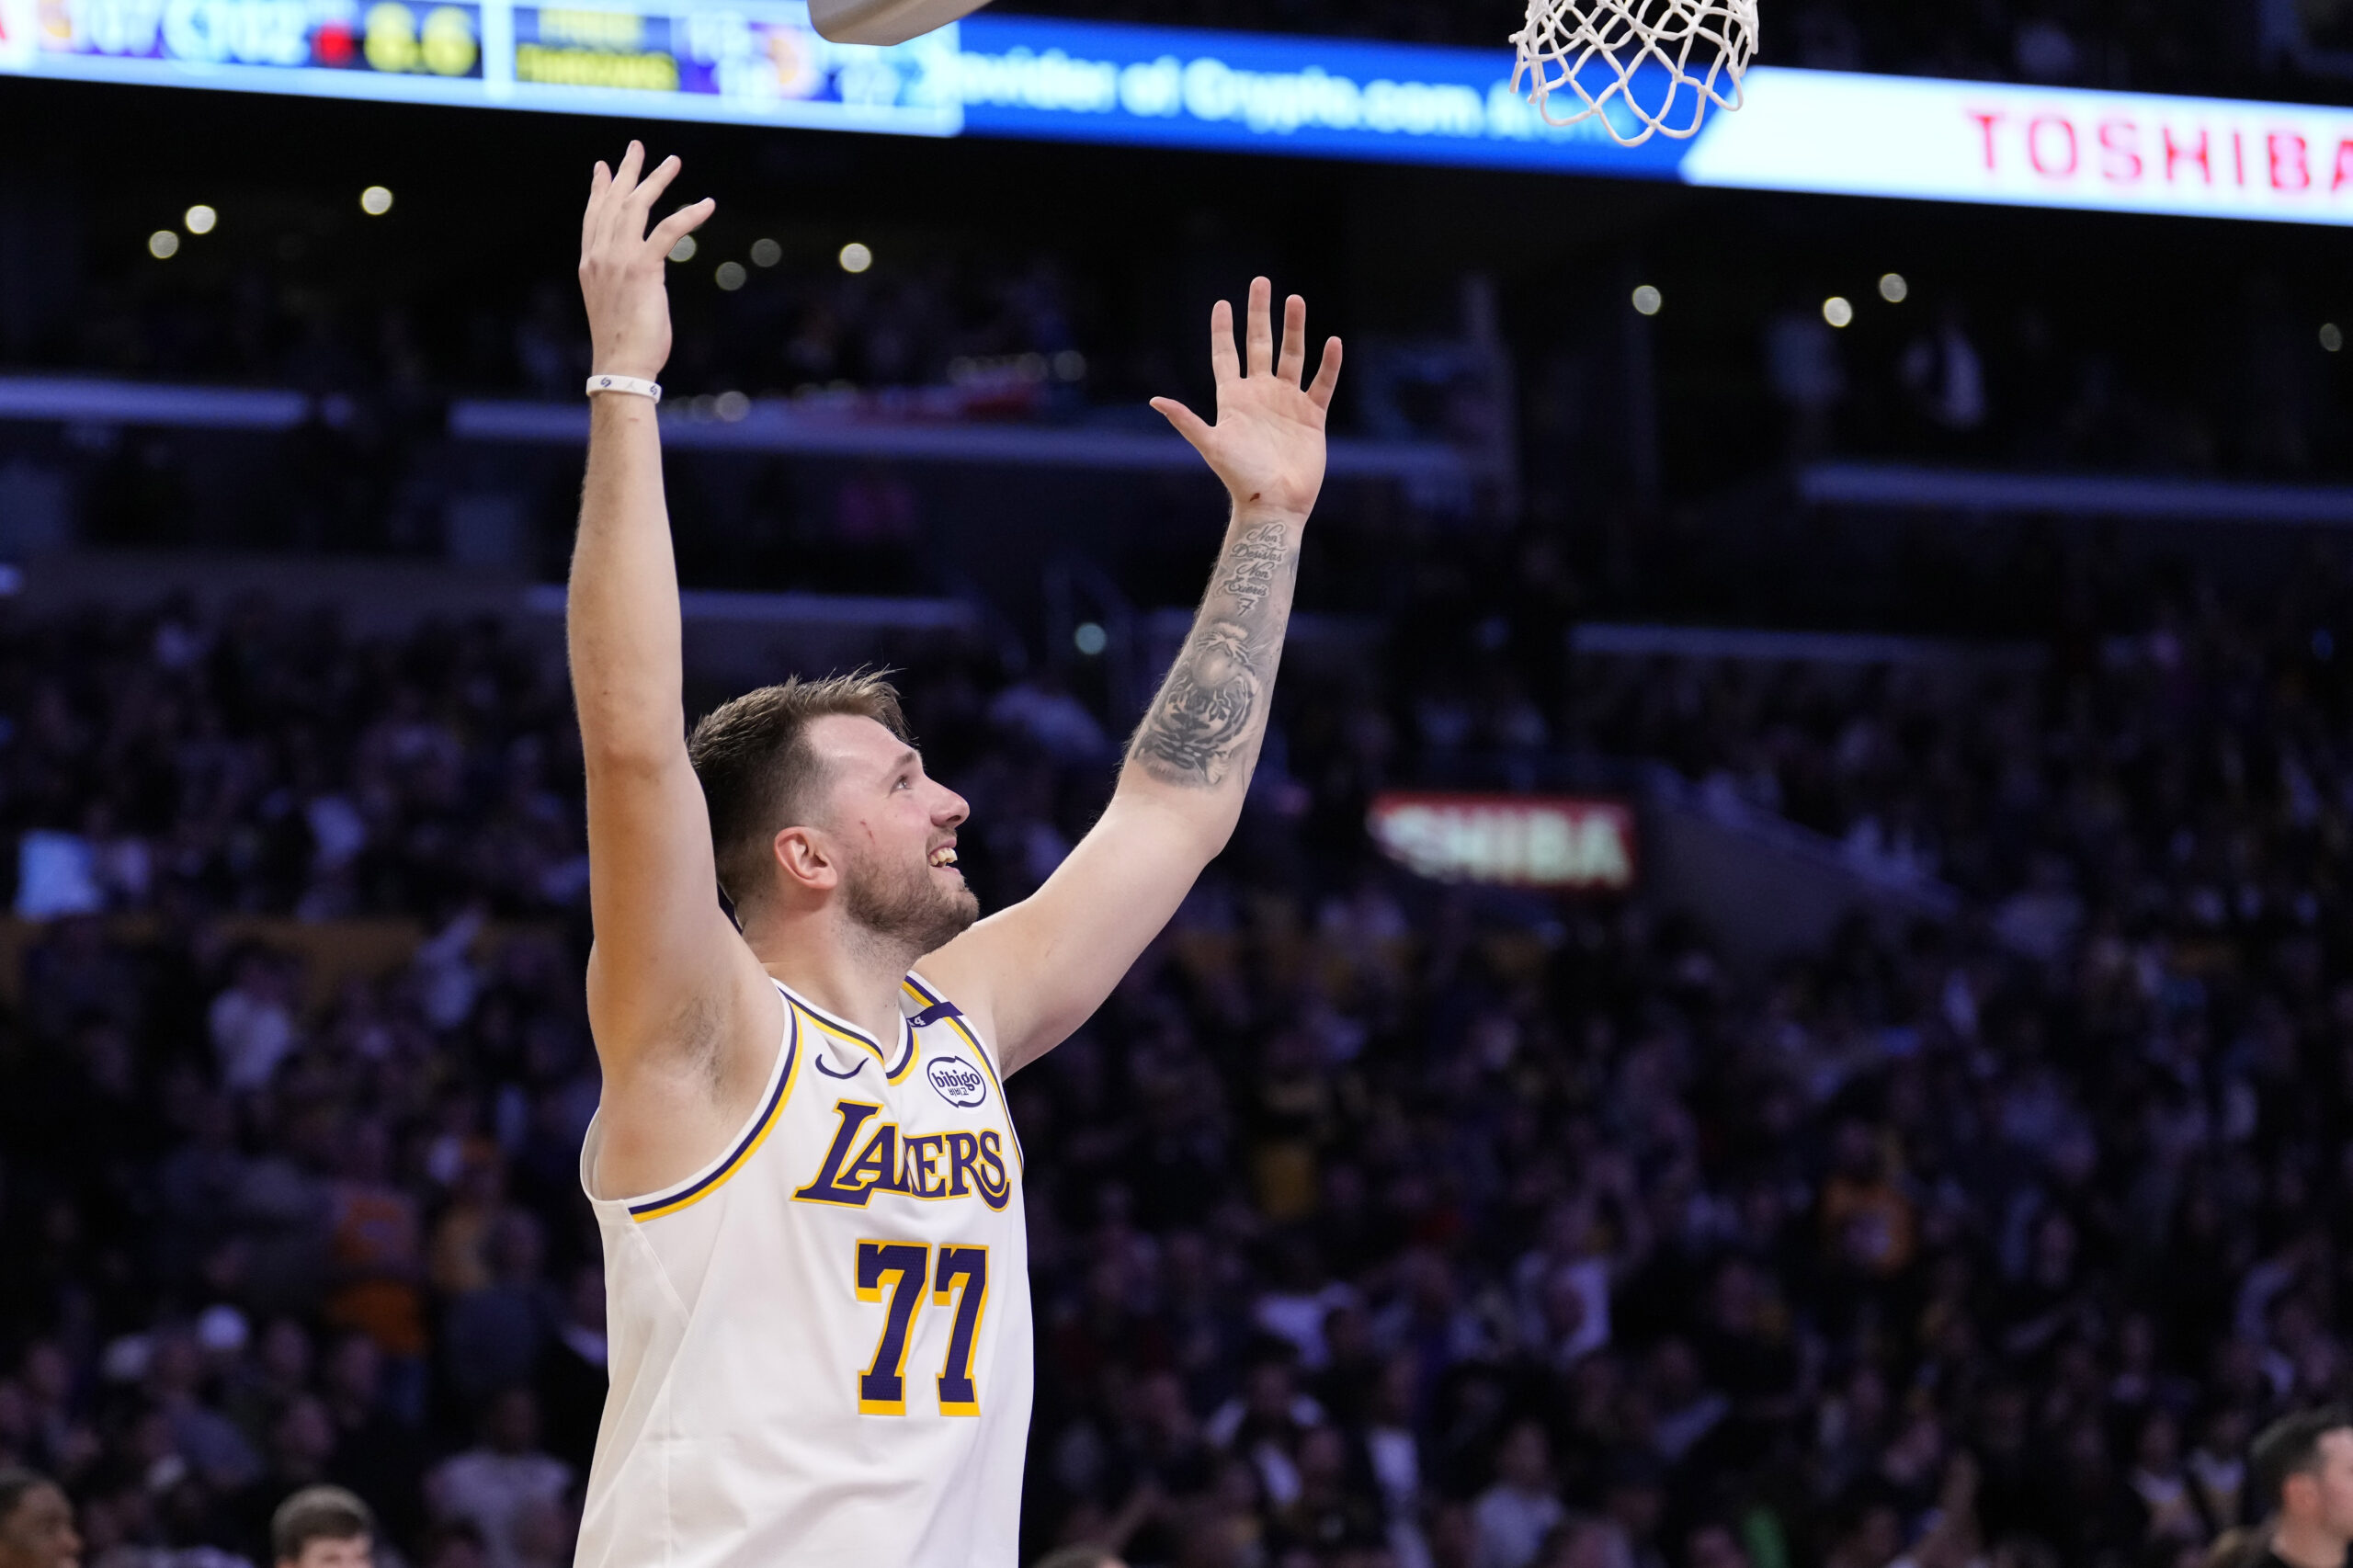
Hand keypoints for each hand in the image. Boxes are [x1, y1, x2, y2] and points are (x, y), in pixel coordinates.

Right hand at [578, 142, 714, 382]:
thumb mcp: (615, 304)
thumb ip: (621, 280)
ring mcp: (618, 260)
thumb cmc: (623, 343)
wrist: (621, 365)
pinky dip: (689, 214)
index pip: (593, 217)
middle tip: (636, 146)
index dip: (599, 190)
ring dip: (657, 180)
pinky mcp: (643, 269)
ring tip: (673, 161)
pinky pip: (667, 231)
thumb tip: (637, 275)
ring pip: (637, 207)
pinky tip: (707, 204)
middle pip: (613, 202)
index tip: (601, 167)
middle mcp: (599, 256)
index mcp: (590, 263)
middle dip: (626, 171)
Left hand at [1153, 278, 1341, 519]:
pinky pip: (1322, 384)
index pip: (1226, 356)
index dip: (1223, 331)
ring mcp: (1287, 403)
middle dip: (1260, 314)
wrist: (1274, 504)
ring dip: (1294, 328)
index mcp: (1233, 399)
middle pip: (1260, 345)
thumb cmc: (1240, 478)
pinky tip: (1331, 341)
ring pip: (1292, 356)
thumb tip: (1155, 401)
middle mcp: (1260, 395)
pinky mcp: (1311, 416)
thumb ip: (1186, 420)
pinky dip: (1328, 364)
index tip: (1222, 304)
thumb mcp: (1211, 445)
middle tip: (1261, 282)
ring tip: (1295, 299)